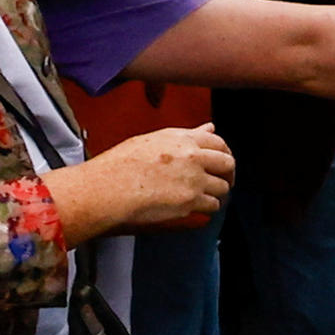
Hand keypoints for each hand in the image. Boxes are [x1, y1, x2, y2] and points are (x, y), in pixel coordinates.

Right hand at [56, 123, 234, 235]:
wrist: (106, 188)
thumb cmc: (119, 166)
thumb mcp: (152, 140)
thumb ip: (185, 135)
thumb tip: (209, 127)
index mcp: (181, 138)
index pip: (218, 141)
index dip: (223, 153)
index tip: (221, 162)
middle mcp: (191, 156)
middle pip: (228, 164)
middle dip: (227, 174)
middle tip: (221, 181)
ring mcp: (193, 179)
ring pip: (222, 187)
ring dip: (216, 193)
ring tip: (203, 196)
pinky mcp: (190, 201)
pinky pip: (212, 205)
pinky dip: (207, 208)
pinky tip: (196, 207)